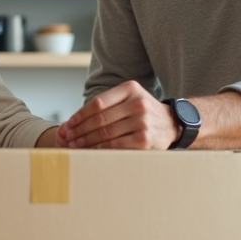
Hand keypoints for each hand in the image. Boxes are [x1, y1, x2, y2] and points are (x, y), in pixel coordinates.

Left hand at [56, 81, 178, 149]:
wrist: (172, 123)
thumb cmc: (143, 112)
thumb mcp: (129, 98)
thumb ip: (107, 105)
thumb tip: (73, 121)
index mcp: (130, 89)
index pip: (98, 103)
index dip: (80, 115)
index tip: (69, 124)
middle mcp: (137, 103)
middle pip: (100, 119)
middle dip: (80, 130)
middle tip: (68, 138)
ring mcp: (142, 121)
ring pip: (106, 133)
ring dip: (87, 141)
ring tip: (76, 145)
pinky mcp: (145, 139)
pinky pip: (116, 145)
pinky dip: (100, 149)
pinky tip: (91, 151)